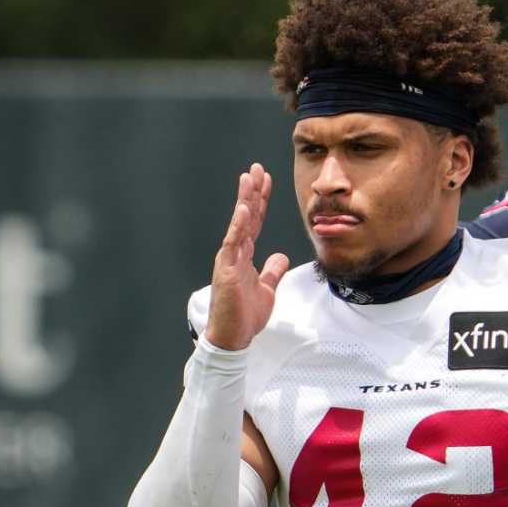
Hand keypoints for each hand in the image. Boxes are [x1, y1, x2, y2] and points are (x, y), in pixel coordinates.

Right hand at [204, 164, 290, 351]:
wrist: (232, 338)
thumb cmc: (244, 316)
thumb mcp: (266, 289)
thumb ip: (272, 271)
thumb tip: (281, 256)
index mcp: (243, 256)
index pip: (254, 222)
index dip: (260, 201)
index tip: (265, 180)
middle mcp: (234, 254)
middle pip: (245, 217)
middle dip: (251, 192)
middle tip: (256, 168)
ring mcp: (229, 261)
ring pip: (238, 225)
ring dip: (244, 200)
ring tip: (248, 178)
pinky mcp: (226, 271)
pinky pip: (233, 244)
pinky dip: (238, 226)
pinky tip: (244, 209)